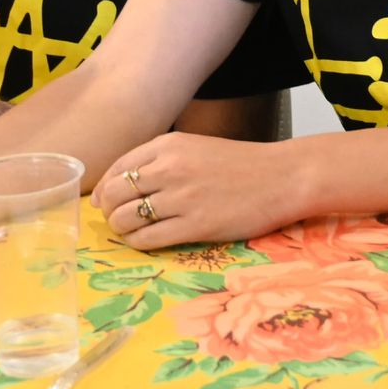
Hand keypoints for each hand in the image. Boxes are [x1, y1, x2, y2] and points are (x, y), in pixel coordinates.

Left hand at [91, 132, 301, 248]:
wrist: (283, 177)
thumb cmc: (241, 164)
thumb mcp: (196, 148)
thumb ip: (161, 161)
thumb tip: (120, 187)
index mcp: (169, 145)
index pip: (118, 168)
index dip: (105, 189)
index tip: (104, 202)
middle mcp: (170, 168)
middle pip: (116, 194)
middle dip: (109, 211)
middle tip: (117, 220)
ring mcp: (182, 198)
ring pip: (127, 218)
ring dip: (122, 229)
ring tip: (131, 232)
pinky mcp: (196, 226)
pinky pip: (149, 239)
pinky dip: (139, 243)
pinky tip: (145, 242)